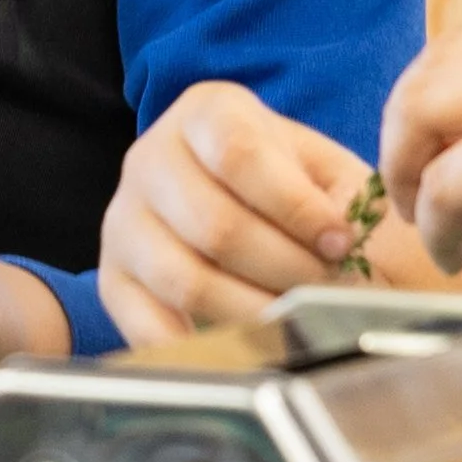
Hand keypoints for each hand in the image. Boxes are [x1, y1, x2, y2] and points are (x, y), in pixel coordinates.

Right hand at [99, 81, 401, 342]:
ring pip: (186, 281)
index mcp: (207, 113)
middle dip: (287, 268)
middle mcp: (150, 158)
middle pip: (215, 225)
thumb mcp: (330, 177)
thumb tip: (349, 247)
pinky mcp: (112, 280)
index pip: (241, 155)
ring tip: (297, 318)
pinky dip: (203, 348)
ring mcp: (124, 221)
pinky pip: (149, 328)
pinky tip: (247, 346)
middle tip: (328, 288)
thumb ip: (345, 202)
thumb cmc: (298, 194)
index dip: (297, 207)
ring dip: (255, 312)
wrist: (251, 216)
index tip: (340, 242)